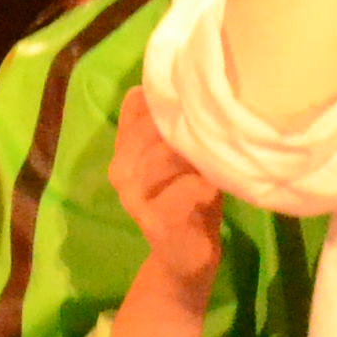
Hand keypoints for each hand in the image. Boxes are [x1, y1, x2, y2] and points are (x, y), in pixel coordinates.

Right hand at [106, 89, 225, 295]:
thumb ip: (177, 122)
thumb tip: (192, 77)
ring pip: (167, 155)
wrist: (186, 259)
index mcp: (123, 147)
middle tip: (216, 136)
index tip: (198, 102)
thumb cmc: (191, 197)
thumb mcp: (182, 154)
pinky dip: (205, 186)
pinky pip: (185, 190)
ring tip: (215, 162)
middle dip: (190, 128)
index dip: (170, 99)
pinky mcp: (156, 222)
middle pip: (154, 126)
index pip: (138, 102)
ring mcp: (134, 197)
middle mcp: (120, 169)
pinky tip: (214, 188)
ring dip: (198, 156)